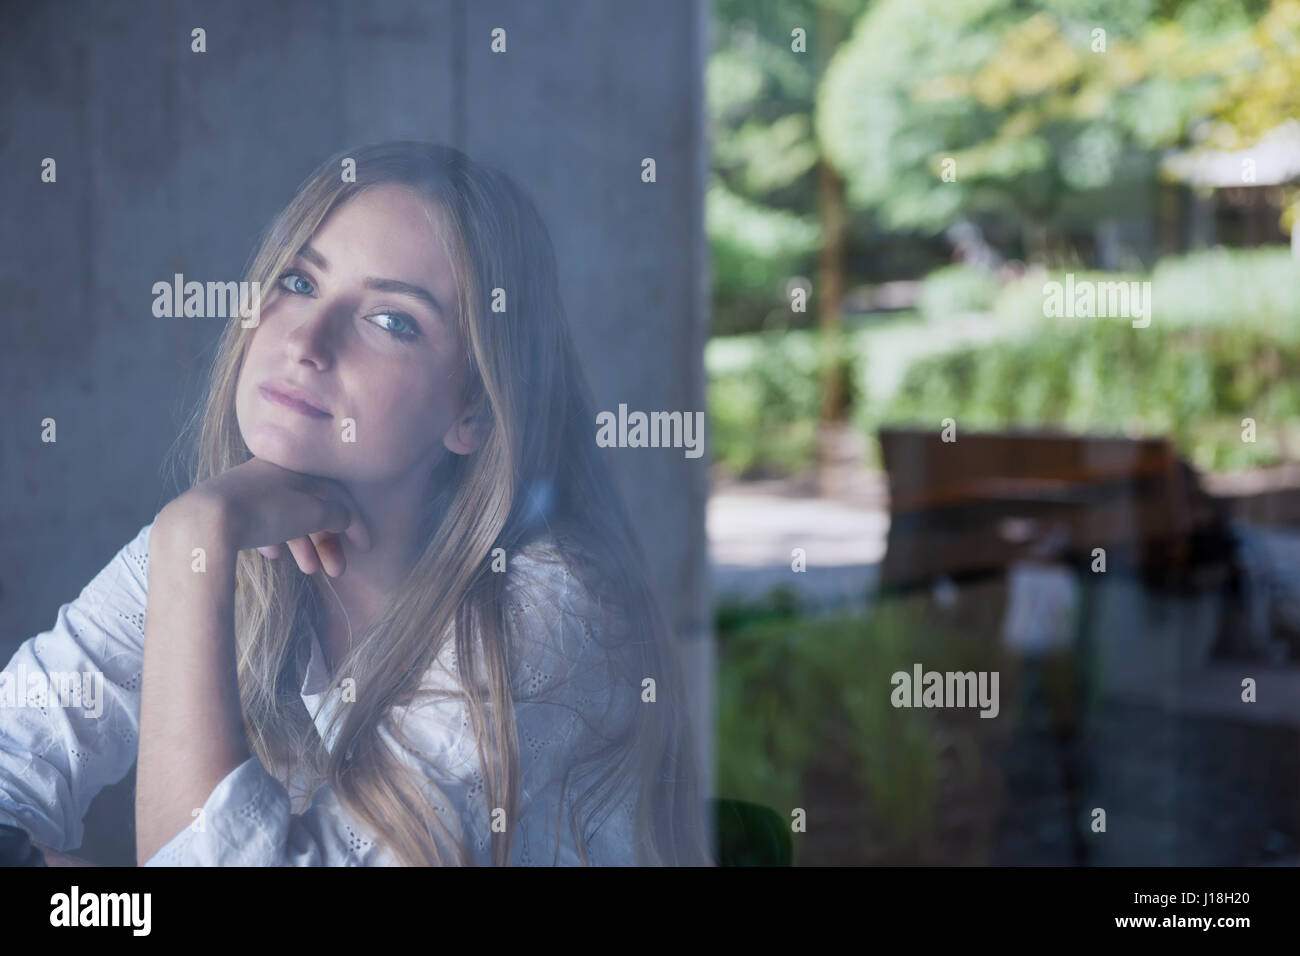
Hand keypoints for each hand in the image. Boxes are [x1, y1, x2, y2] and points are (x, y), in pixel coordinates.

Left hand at [170, 457, 370, 577]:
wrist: (204, 522)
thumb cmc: (265, 511)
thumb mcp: (312, 512)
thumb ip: (336, 513)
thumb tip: (343, 518)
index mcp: (293, 466)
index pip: (334, 493)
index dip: (354, 521)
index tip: (365, 549)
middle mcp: (269, 472)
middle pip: (310, 508)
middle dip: (327, 542)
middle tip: (337, 570)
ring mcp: (245, 491)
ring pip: (286, 518)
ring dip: (303, 545)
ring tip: (309, 571)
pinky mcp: (226, 510)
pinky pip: (259, 523)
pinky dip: (273, 539)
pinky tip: (273, 556)